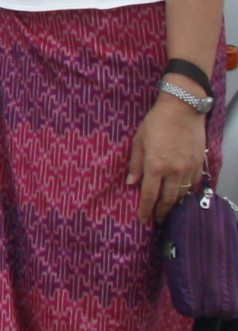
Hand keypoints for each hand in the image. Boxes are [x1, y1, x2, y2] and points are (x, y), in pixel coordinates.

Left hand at [128, 94, 209, 225]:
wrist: (183, 109)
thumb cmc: (156, 122)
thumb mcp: (139, 140)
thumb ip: (135, 164)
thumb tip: (131, 183)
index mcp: (155, 165)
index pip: (149, 195)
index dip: (145, 210)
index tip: (143, 220)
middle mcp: (173, 171)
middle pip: (167, 199)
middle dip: (161, 212)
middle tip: (156, 221)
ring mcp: (188, 168)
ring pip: (182, 194)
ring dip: (174, 205)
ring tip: (168, 212)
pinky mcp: (199, 164)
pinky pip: (193, 185)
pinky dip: (187, 193)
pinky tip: (182, 197)